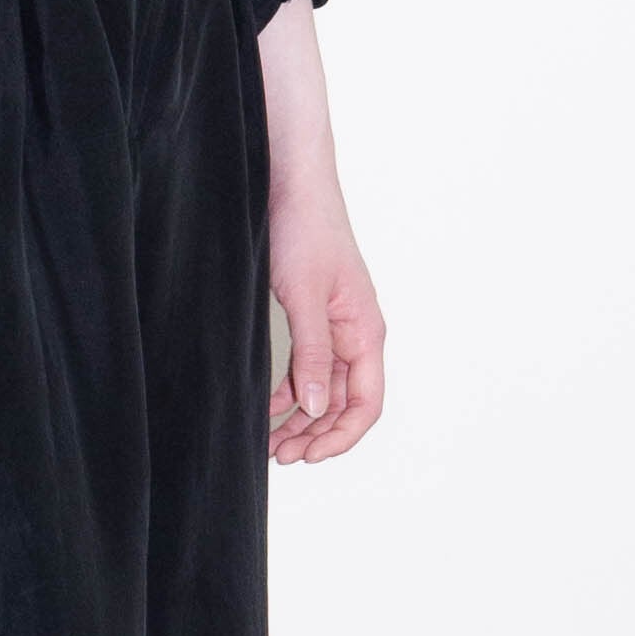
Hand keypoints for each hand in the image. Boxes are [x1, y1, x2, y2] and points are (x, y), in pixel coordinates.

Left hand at [256, 0, 387, 462]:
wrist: (290, 179)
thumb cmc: (304, 228)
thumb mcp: (305, 298)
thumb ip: (314, 355)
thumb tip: (319, 410)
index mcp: (366, 330)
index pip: (367, 403)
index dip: (341, 438)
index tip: (308, 456)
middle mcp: (357, 330)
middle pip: (347, 401)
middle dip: (317, 433)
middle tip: (281, 455)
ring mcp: (336, 321)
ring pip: (326, 386)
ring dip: (303, 416)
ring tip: (272, 438)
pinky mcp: (313, 309)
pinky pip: (310, 363)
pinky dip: (291, 388)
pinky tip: (267, 402)